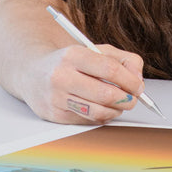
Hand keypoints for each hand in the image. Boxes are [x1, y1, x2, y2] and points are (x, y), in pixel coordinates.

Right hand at [29, 42, 144, 125]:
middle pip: (105, 94)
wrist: (32, 72)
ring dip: (115, 111)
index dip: (130, 81)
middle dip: (126, 99)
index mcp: (73, 55)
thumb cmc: (70, 62)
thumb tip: (138, 80)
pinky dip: (101, 117)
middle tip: (132, 99)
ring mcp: (56, 98)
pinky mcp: (54, 115)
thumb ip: (123, 60)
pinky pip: (87, 121)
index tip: (139, 87)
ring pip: (97, 112)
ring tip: (118, 104)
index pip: (110, 69)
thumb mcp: (95, 50)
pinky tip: (102, 108)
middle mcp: (61, 76)